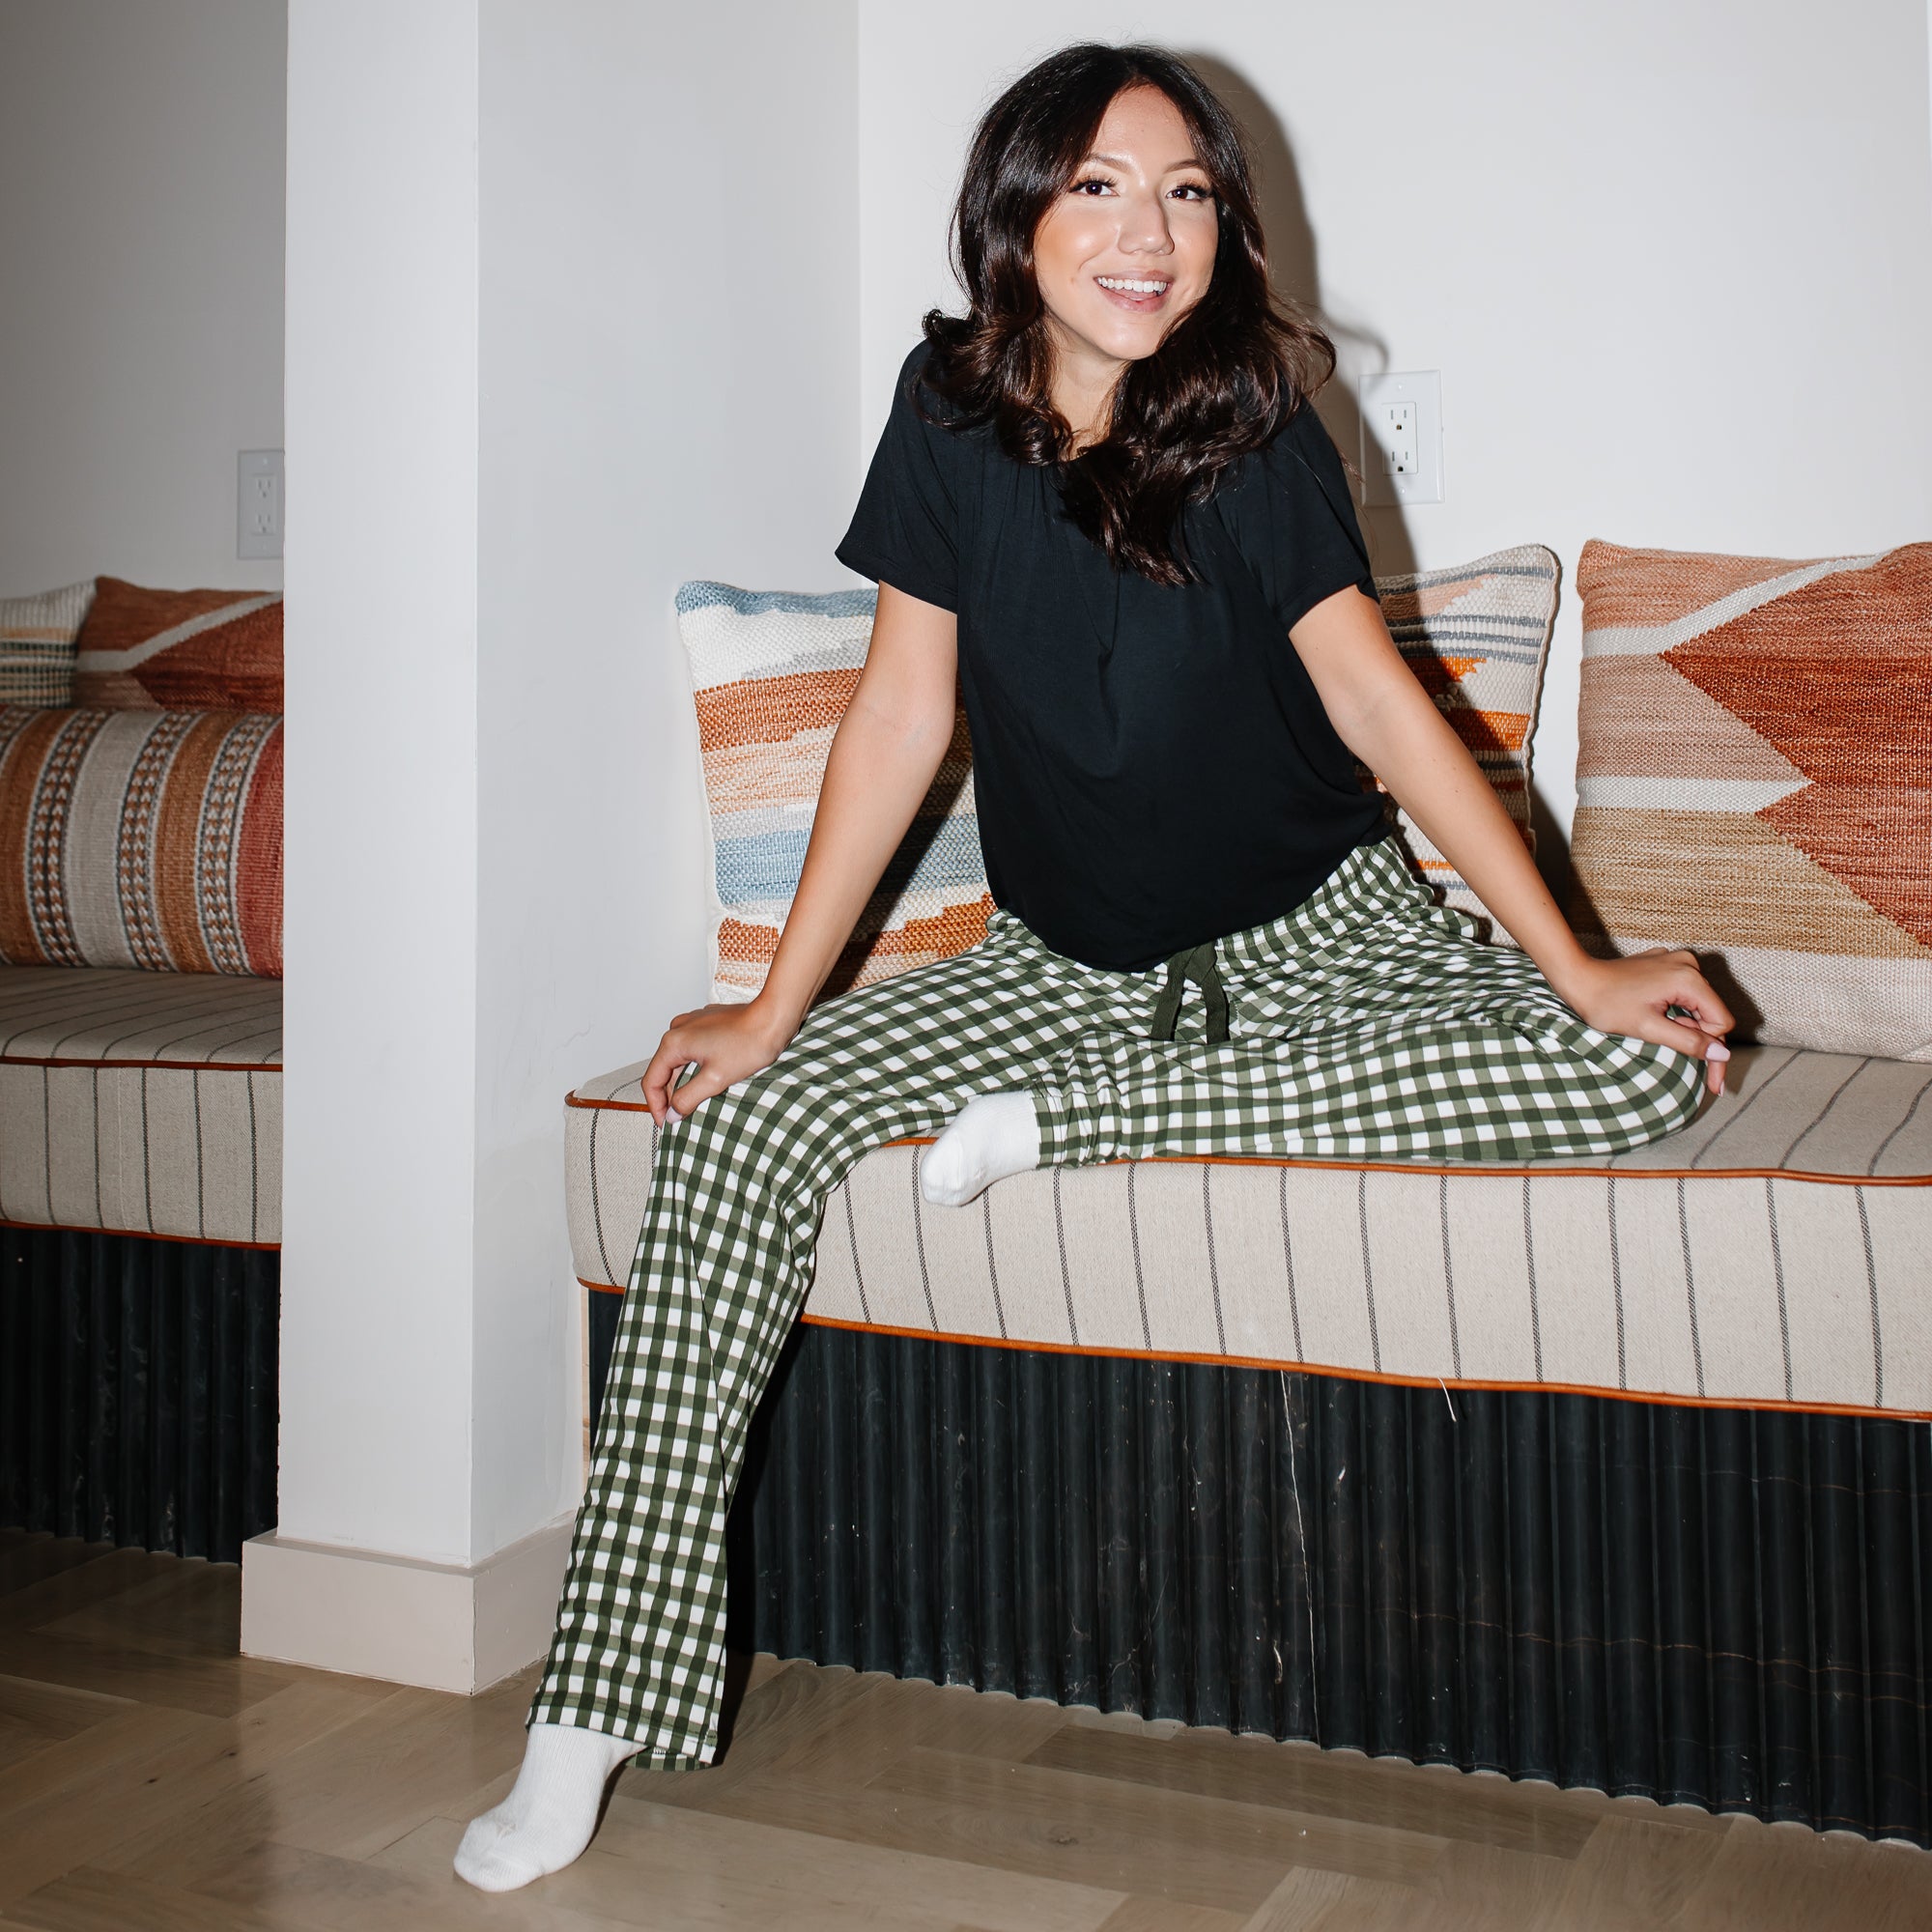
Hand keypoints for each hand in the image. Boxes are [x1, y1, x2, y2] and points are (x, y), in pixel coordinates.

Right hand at [642, 998, 797, 1124]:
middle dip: (670, 1095)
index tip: (666, 1123)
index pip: (651, 1080)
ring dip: (683, 1082)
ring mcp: (693, 1024)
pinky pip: (692, 1050)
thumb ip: (688, 1098)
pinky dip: (694, 1068)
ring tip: (692, 1103)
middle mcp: (679, 1029)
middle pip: (664, 1070)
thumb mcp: (715, 1079)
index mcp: (674, 1042)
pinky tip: (706, 1081)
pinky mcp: (707, 1024)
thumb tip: (672, 1113)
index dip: (656, 1106)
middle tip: (679, 1117)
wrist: (774, 1018)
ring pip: (679, 1060)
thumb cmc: (749, 1043)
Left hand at [1553, 949, 1734, 1096]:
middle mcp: (1688, 965)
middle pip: (1712, 1013)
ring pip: (1699, 1004)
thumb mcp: (1647, 1028)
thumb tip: (1722, 1053)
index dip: (1714, 1051)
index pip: (1721, 1022)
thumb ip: (1687, 1041)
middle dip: (1703, 1040)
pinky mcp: (1665, 964)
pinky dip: (1678, 1010)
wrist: (1577, 978)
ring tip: (1661, 1033)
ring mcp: (1676, 961)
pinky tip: (1660, 1019)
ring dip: (1688, 1025)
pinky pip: (1684, 993)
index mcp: (1688, 979)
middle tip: (1692, 1071)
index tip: (1708, 1079)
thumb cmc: (1605, 1004)